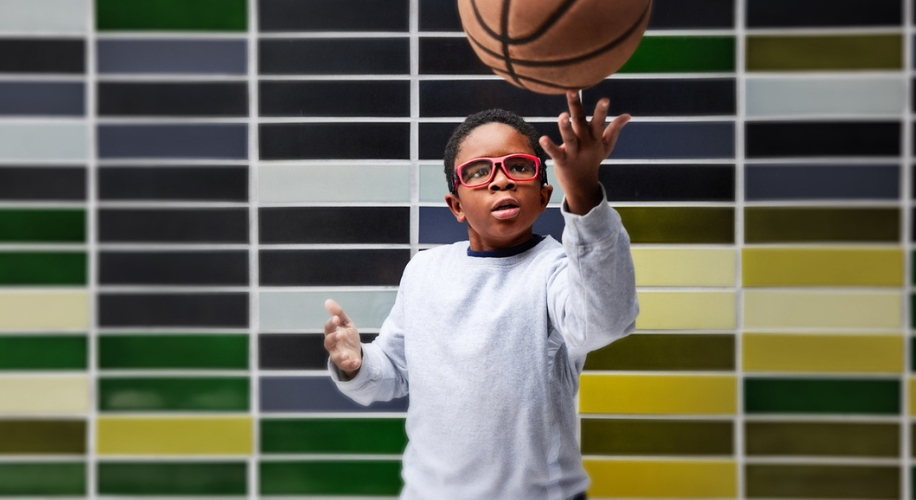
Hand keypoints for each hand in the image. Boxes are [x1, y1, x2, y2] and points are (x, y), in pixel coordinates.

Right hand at [324, 299, 361, 378]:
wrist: (355, 353)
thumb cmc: (347, 337)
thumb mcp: (346, 324)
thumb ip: (338, 314)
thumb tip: (328, 301)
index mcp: (332, 334)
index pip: (328, 328)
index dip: (331, 324)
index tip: (336, 318)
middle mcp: (332, 345)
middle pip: (329, 342)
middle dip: (334, 338)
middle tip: (341, 334)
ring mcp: (338, 356)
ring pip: (335, 357)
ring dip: (341, 356)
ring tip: (347, 354)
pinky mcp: (345, 364)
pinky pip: (347, 366)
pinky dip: (351, 364)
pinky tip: (357, 362)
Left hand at [539, 90, 629, 214]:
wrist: (582, 186)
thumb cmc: (593, 161)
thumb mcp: (606, 146)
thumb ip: (615, 129)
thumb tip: (627, 115)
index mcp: (594, 138)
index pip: (599, 122)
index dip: (602, 111)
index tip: (605, 99)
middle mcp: (585, 144)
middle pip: (580, 123)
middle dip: (576, 107)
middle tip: (572, 90)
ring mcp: (574, 153)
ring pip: (570, 138)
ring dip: (566, 127)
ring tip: (563, 115)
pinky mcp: (562, 161)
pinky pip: (555, 153)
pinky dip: (549, 147)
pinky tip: (543, 138)